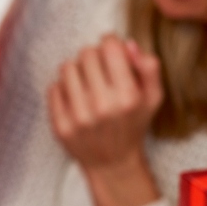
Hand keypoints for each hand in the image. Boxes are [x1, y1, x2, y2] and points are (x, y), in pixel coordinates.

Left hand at [48, 35, 163, 205]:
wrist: (112, 162)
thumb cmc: (133, 124)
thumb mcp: (152, 97)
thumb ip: (148, 67)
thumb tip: (127, 44)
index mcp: (128, 97)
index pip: (109, 48)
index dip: (111, 43)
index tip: (112, 50)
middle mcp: (102, 106)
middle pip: (87, 54)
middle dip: (94, 56)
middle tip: (100, 69)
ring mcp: (78, 117)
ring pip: (67, 67)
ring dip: (77, 70)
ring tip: (87, 82)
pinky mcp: (60, 125)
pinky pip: (53, 87)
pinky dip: (64, 88)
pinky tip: (76, 98)